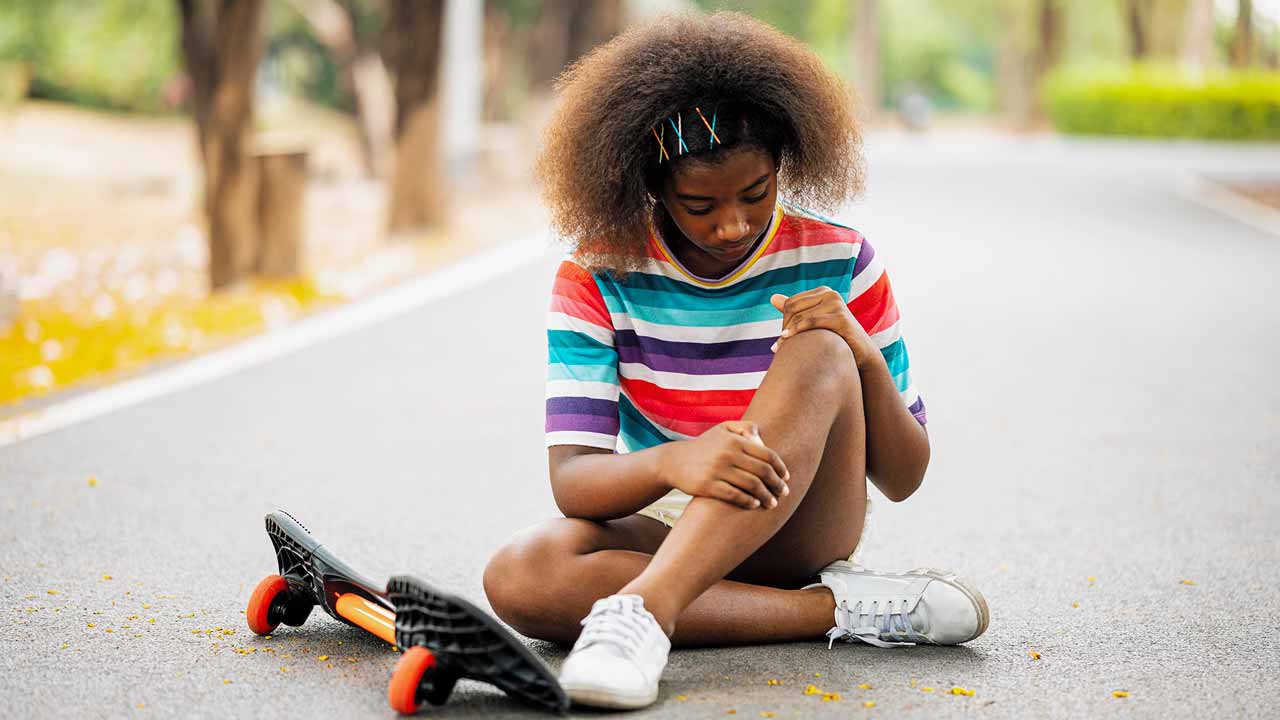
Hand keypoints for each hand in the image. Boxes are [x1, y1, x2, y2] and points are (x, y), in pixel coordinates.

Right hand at [658, 421, 789, 509]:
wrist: (674, 461)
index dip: (781, 468)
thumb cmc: (705, 446)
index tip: (786, 478)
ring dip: (766, 497)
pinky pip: (736, 496)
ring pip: (752, 486)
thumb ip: (745, 427)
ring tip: (772, 503)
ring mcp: (718, 470)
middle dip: (777, 485)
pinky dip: (749, 502)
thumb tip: (763, 439)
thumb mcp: (723, 429)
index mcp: (735, 440)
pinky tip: (754, 504)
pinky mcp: (708, 486)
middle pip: (763, 472)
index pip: (767, 455)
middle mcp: (728, 453)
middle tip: (783, 493)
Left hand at [770, 288, 876, 367]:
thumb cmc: (836, 337)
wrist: (861, 353)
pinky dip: (797, 333)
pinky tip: (788, 344)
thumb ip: (796, 309)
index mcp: (823, 292)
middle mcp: (830, 294)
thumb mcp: (815, 321)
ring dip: (787, 335)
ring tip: (780, 350)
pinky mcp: (841, 317)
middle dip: (784, 328)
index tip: (781, 339)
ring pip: (800, 318)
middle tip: (778, 347)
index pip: (791, 303)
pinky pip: (811, 323)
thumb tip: (772, 297)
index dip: (783, 321)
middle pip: (793, 309)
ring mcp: (837, 304)